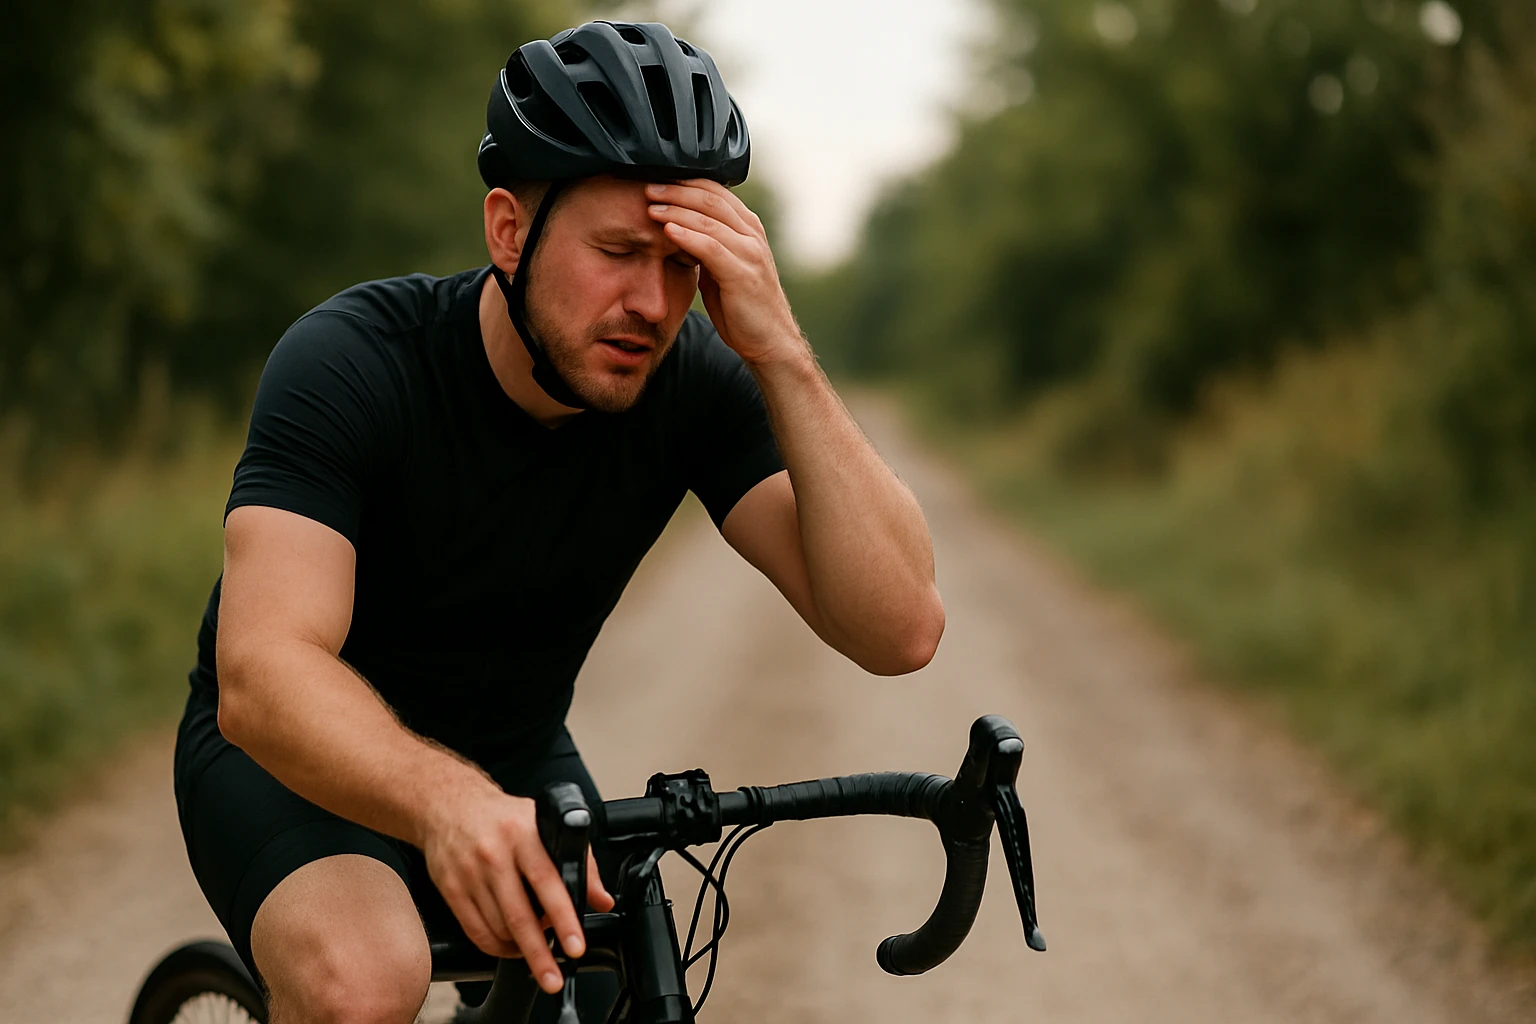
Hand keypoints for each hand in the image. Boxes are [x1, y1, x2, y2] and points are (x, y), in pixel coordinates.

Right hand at [421, 783, 614, 993]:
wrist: (447, 805)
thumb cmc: (502, 817)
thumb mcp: (544, 824)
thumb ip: (580, 860)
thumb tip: (602, 900)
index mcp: (523, 834)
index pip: (548, 881)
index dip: (563, 918)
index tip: (575, 946)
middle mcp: (494, 854)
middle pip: (519, 915)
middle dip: (539, 954)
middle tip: (554, 978)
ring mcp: (469, 873)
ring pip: (498, 928)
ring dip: (520, 949)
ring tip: (536, 953)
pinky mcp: (451, 889)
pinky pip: (475, 931)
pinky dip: (496, 947)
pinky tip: (510, 947)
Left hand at [645, 179, 805, 365]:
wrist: (769, 341)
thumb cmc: (743, 308)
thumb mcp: (722, 270)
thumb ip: (706, 249)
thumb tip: (677, 233)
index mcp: (748, 229)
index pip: (715, 193)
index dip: (685, 183)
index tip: (657, 182)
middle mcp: (752, 235)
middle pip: (711, 199)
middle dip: (676, 191)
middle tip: (648, 188)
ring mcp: (750, 253)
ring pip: (709, 219)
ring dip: (676, 210)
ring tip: (650, 207)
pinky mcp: (742, 274)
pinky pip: (711, 247)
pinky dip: (687, 236)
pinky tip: (667, 230)